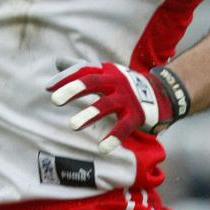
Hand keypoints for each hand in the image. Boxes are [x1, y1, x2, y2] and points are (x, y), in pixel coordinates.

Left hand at [47, 60, 186, 153]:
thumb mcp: (105, 73)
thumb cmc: (123, 84)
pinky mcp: (137, 115)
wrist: (161, 92)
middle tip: (55, 100)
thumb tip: (56, 62)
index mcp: (106, 72)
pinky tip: (102, 147)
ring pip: (106, 105)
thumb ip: (80, 69)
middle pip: (92, 82)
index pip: (83, 72)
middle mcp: (115, 82)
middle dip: (73, 90)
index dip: (66, 79)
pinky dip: (113, 137)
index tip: (48, 88)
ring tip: (73, 126)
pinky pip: (124, 127)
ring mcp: (126, 98)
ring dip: (89, 115)